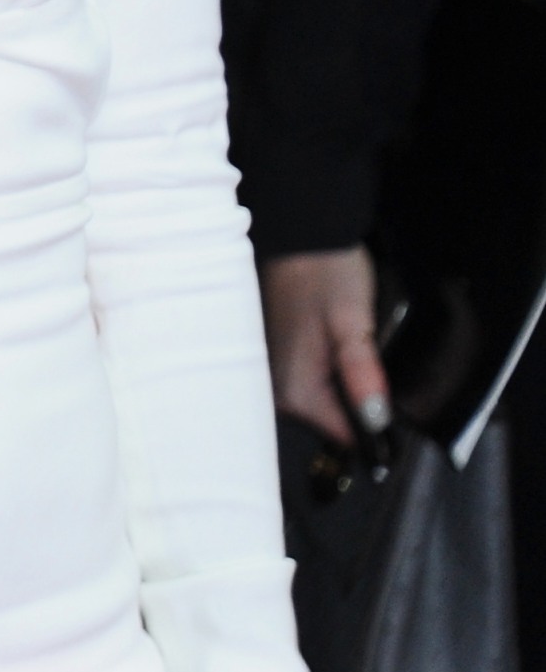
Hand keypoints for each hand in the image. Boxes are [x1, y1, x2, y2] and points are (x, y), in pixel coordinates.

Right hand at [262, 247, 392, 448]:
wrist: (300, 236)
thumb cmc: (327, 275)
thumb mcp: (353, 323)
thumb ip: (363, 374)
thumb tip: (377, 421)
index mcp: (294, 388)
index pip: (346, 435)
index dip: (378, 425)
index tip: (397, 403)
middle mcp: (277, 389)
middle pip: (334, 421)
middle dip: (362, 402)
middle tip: (377, 364)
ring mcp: (274, 374)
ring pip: (326, 402)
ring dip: (349, 387)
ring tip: (360, 350)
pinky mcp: (278, 359)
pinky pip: (314, 385)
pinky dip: (334, 374)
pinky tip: (342, 347)